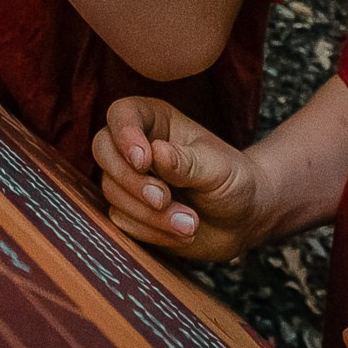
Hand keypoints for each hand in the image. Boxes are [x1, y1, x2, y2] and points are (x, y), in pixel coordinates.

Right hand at [90, 97, 272, 262]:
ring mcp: (131, 179)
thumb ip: (187, 161)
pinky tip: (182, 233)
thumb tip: (156, 152)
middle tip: (164, 199)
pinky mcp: (131, 211)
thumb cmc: (234, 182)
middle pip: (103, 150)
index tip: (144, 161)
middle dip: (131, 180)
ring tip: (190, 224)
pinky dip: (151, 231)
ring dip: (149, 213)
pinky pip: (122, 220)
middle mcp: (137, 146)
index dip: (125, 135)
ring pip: (112, 190)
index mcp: (157, 121)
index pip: (122, 114)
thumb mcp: (217, 168)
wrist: (244, 221)